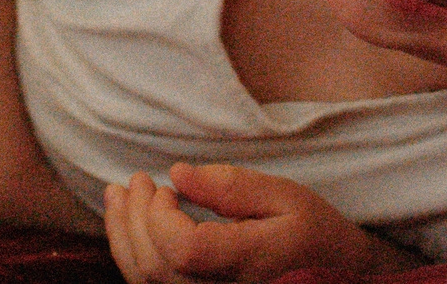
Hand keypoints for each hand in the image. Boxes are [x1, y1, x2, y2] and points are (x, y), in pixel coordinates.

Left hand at [104, 163, 415, 282]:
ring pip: (143, 279)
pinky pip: (148, 283)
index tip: (164, 185)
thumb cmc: (309, 231)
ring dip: (121, 233)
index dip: (159, 217)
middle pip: (153, 266)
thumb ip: (232, 185)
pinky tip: (126, 220)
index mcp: (247, 262)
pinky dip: (128, 249)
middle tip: (137, 180)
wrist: (328, 273)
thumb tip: (177, 174)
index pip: (183, 250)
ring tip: (118, 194)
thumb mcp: (285, 195)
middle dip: (133, 217)